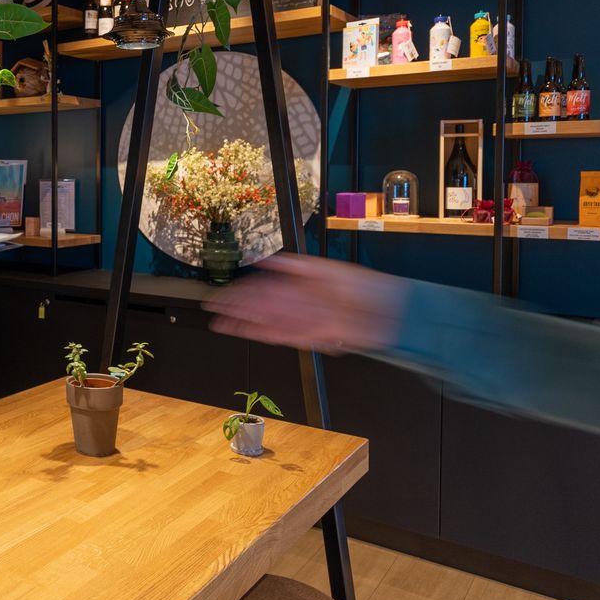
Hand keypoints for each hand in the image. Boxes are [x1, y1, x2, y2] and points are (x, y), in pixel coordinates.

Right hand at [203, 253, 407, 353]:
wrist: (386, 310)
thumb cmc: (361, 285)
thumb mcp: (324, 268)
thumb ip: (292, 266)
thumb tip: (265, 262)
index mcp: (298, 285)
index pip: (262, 288)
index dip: (241, 291)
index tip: (223, 294)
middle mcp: (297, 303)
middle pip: (260, 306)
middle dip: (237, 307)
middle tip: (214, 309)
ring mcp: (302, 320)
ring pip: (267, 323)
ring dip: (245, 323)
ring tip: (223, 324)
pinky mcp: (311, 336)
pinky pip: (283, 336)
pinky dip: (266, 334)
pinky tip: (250, 332)